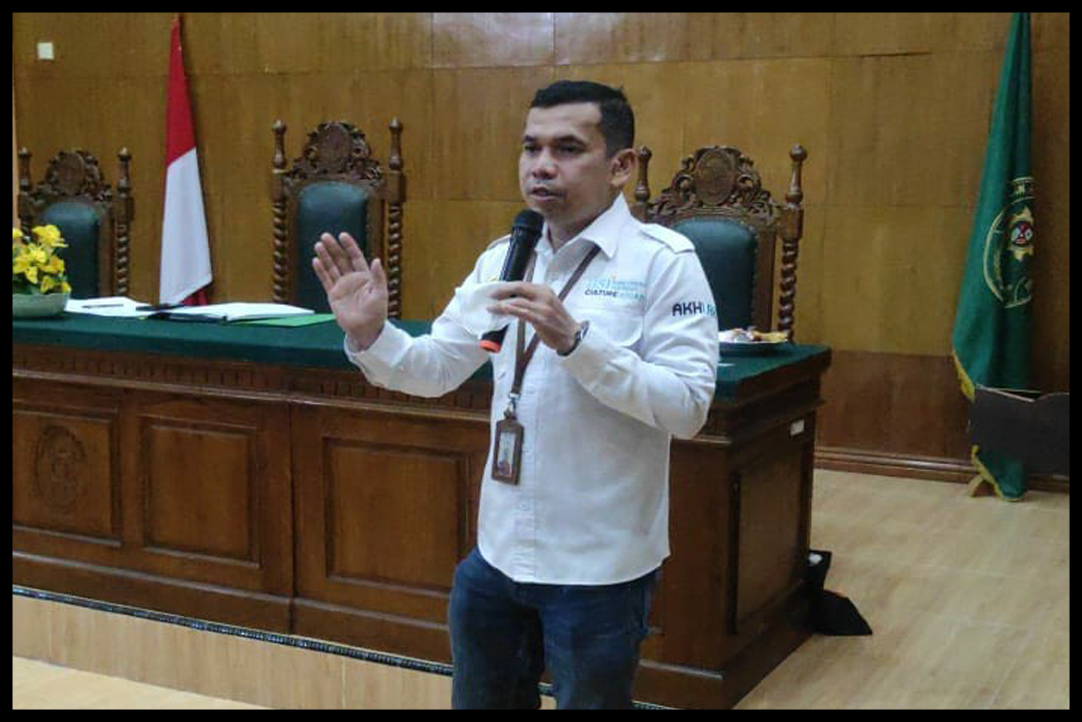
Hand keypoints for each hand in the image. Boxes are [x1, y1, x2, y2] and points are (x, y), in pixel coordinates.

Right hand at [312, 232, 387, 348]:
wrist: (366, 330)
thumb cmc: (377, 313)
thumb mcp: (380, 294)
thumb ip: (378, 277)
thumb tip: (376, 259)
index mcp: (365, 276)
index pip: (356, 257)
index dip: (350, 246)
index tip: (343, 235)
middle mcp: (352, 279)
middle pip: (341, 259)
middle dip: (333, 248)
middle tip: (325, 236)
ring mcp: (342, 286)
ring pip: (332, 267)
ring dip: (325, 256)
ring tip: (318, 245)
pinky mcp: (333, 295)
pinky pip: (326, 280)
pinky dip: (320, 271)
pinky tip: (316, 261)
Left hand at [489, 282, 579, 353]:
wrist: (572, 335)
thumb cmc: (557, 322)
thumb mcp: (545, 304)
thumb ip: (531, 300)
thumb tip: (511, 300)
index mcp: (544, 290)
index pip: (521, 284)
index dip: (506, 286)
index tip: (494, 290)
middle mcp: (544, 295)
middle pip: (519, 287)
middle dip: (502, 290)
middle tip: (490, 295)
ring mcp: (543, 307)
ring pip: (518, 301)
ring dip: (502, 303)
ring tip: (491, 306)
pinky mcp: (542, 319)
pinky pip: (523, 313)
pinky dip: (511, 310)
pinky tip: (502, 310)